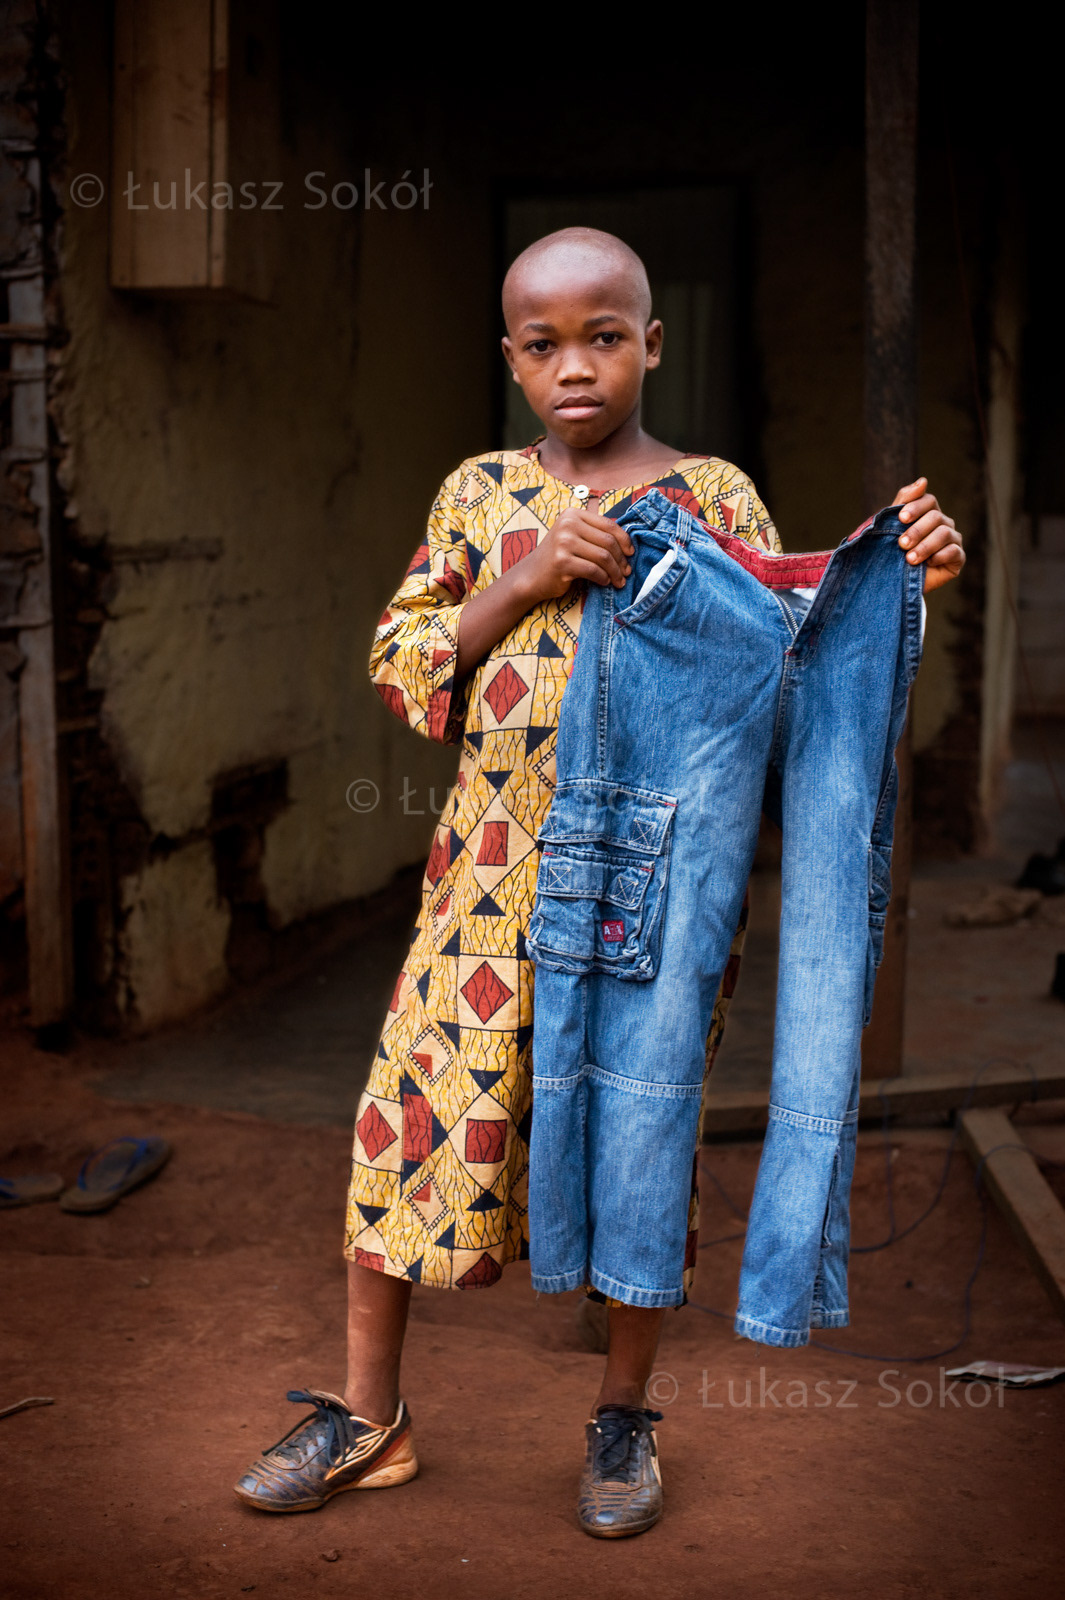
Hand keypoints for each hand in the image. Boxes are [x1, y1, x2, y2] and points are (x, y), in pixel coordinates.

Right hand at [516, 508, 633, 602]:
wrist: (532, 575)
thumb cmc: (558, 557)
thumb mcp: (574, 537)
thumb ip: (595, 533)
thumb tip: (628, 543)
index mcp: (573, 514)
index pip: (608, 524)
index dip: (624, 540)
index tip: (631, 553)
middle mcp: (567, 525)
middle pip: (608, 541)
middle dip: (621, 559)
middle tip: (626, 572)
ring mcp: (563, 542)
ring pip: (603, 557)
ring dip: (615, 571)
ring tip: (618, 580)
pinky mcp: (562, 562)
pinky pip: (593, 570)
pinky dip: (603, 578)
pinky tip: (604, 582)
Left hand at [893, 477, 964, 592]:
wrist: (893, 583)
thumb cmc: (891, 551)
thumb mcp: (892, 525)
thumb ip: (905, 500)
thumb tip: (923, 480)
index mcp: (929, 513)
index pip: (928, 501)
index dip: (916, 507)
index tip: (901, 518)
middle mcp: (943, 524)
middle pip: (936, 517)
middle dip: (917, 530)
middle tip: (901, 544)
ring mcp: (953, 541)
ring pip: (945, 534)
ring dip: (925, 546)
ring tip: (909, 559)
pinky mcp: (958, 558)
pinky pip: (955, 552)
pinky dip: (939, 556)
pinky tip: (927, 564)